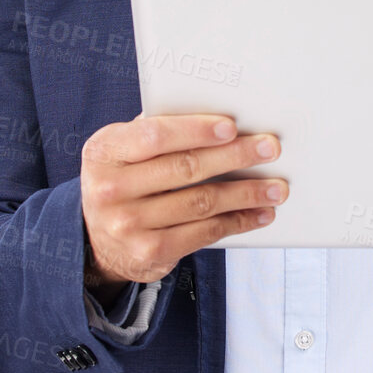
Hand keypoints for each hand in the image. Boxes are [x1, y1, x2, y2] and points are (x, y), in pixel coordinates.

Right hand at [80, 112, 288, 287]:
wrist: (96, 238)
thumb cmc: (124, 179)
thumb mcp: (125, 150)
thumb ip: (159, 131)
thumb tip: (221, 120)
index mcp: (105, 151)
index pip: (155, 136)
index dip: (196, 130)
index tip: (232, 127)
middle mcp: (111, 189)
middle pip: (186, 168)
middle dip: (235, 156)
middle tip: (269, 149)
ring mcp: (129, 224)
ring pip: (201, 203)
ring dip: (246, 193)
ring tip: (276, 187)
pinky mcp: (150, 252)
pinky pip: (205, 233)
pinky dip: (238, 221)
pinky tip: (260, 213)